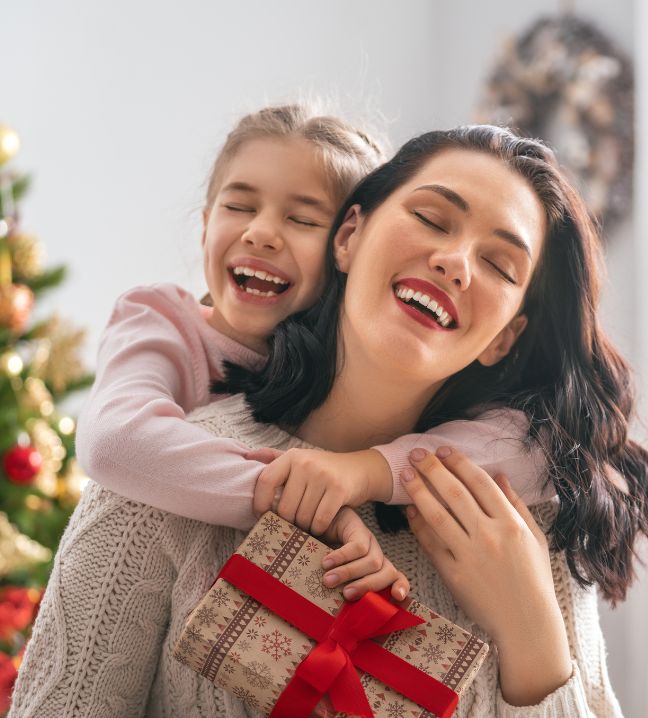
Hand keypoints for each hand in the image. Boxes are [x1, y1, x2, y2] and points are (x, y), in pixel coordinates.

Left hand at [247, 447, 392, 534]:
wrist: (359, 469)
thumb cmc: (323, 469)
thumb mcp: (299, 459)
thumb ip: (272, 458)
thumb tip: (246, 456)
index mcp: (291, 456)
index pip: (265, 481)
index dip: (260, 503)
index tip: (263, 516)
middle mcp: (305, 463)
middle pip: (285, 507)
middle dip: (288, 522)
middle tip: (293, 525)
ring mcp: (323, 476)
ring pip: (302, 516)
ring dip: (304, 527)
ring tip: (307, 525)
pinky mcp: (339, 490)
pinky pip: (320, 520)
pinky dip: (318, 529)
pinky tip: (320, 527)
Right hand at [319, 507, 409, 602]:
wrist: (316, 523)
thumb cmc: (324, 555)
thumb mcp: (335, 574)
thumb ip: (341, 588)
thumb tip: (336, 609)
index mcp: (376, 568)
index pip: (397, 578)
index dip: (400, 587)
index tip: (397, 597)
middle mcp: (377, 554)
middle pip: (387, 573)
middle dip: (368, 586)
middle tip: (346, 595)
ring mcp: (369, 540)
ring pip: (372, 561)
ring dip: (349, 573)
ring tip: (328, 580)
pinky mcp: (359, 528)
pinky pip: (357, 547)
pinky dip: (341, 557)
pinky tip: (326, 562)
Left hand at [403, 446, 571, 705]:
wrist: (526, 624)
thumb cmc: (534, 579)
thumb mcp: (535, 538)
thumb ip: (516, 504)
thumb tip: (499, 475)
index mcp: (511, 524)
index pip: (480, 483)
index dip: (459, 462)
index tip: (444, 450)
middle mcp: (489, 536)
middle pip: (454, 493)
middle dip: (433, 469)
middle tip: (416, 454)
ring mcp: (469, 555)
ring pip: (437, 515)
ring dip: (419, 491)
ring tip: (406, 475)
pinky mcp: (453, 574)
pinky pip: (430, 543)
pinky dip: (418, 525)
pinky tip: (410, 511)